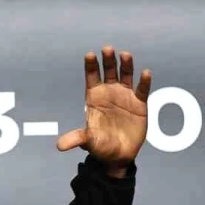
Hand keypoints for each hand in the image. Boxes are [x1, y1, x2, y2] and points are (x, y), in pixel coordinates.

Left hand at [56, 46, 152, 168]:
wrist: (119, 155)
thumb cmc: (100, 146)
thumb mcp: (88, 142)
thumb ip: (76, 139)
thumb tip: (59, 146)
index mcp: (94, 98)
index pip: (91, 77)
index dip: (91, 66)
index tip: (90, 55)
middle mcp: (109, 93)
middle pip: (108, 72)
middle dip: (108, 60)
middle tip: (107, 49)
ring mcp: (125, 96)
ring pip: (126, 76)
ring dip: (126, 65)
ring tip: (125, 55)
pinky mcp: (139, 104)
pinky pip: (142, 90)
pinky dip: (144, 82)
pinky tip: (145, 73)